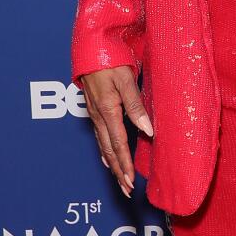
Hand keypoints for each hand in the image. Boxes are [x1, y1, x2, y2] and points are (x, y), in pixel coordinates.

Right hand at [79, 65, 153, 197]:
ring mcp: (94, 112)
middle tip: (126, 190)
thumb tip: (147, 130)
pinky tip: (106, 157)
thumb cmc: (110, 58)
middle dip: (118, 171)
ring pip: (103, 144)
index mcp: (108, 110)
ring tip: (119, 179)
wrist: (89, 45)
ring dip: (112, 164)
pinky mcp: (93, 107)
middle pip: (109, 149)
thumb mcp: (125, 78)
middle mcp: (98, 115)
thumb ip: (136, 104)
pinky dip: (104, 150)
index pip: (119, 144)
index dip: (125, 165)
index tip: (130, 183)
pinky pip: (99, 134)